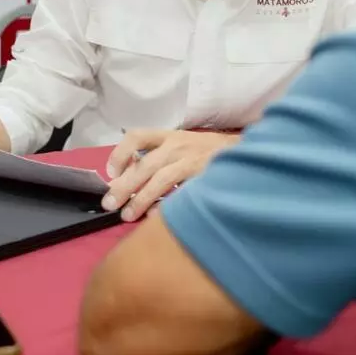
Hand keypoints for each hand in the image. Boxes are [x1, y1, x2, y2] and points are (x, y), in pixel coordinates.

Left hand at [102, 130, 238, 221]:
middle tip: (109, 204)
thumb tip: (128, 180)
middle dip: (123, 186)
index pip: (137, 136)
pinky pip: (181, 192)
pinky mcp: (204, 176)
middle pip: (144, 164)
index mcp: (169, 136)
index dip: (120, 153)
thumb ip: (159, 158)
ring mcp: (192, 160)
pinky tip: (156, 218)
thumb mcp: (183, 145)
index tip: (111, 173)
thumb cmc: (209, 153)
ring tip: (128, 215)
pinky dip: (166, 206)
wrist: (245, 152)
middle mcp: (178, 145)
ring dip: (141, 199)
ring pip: (160, 179)